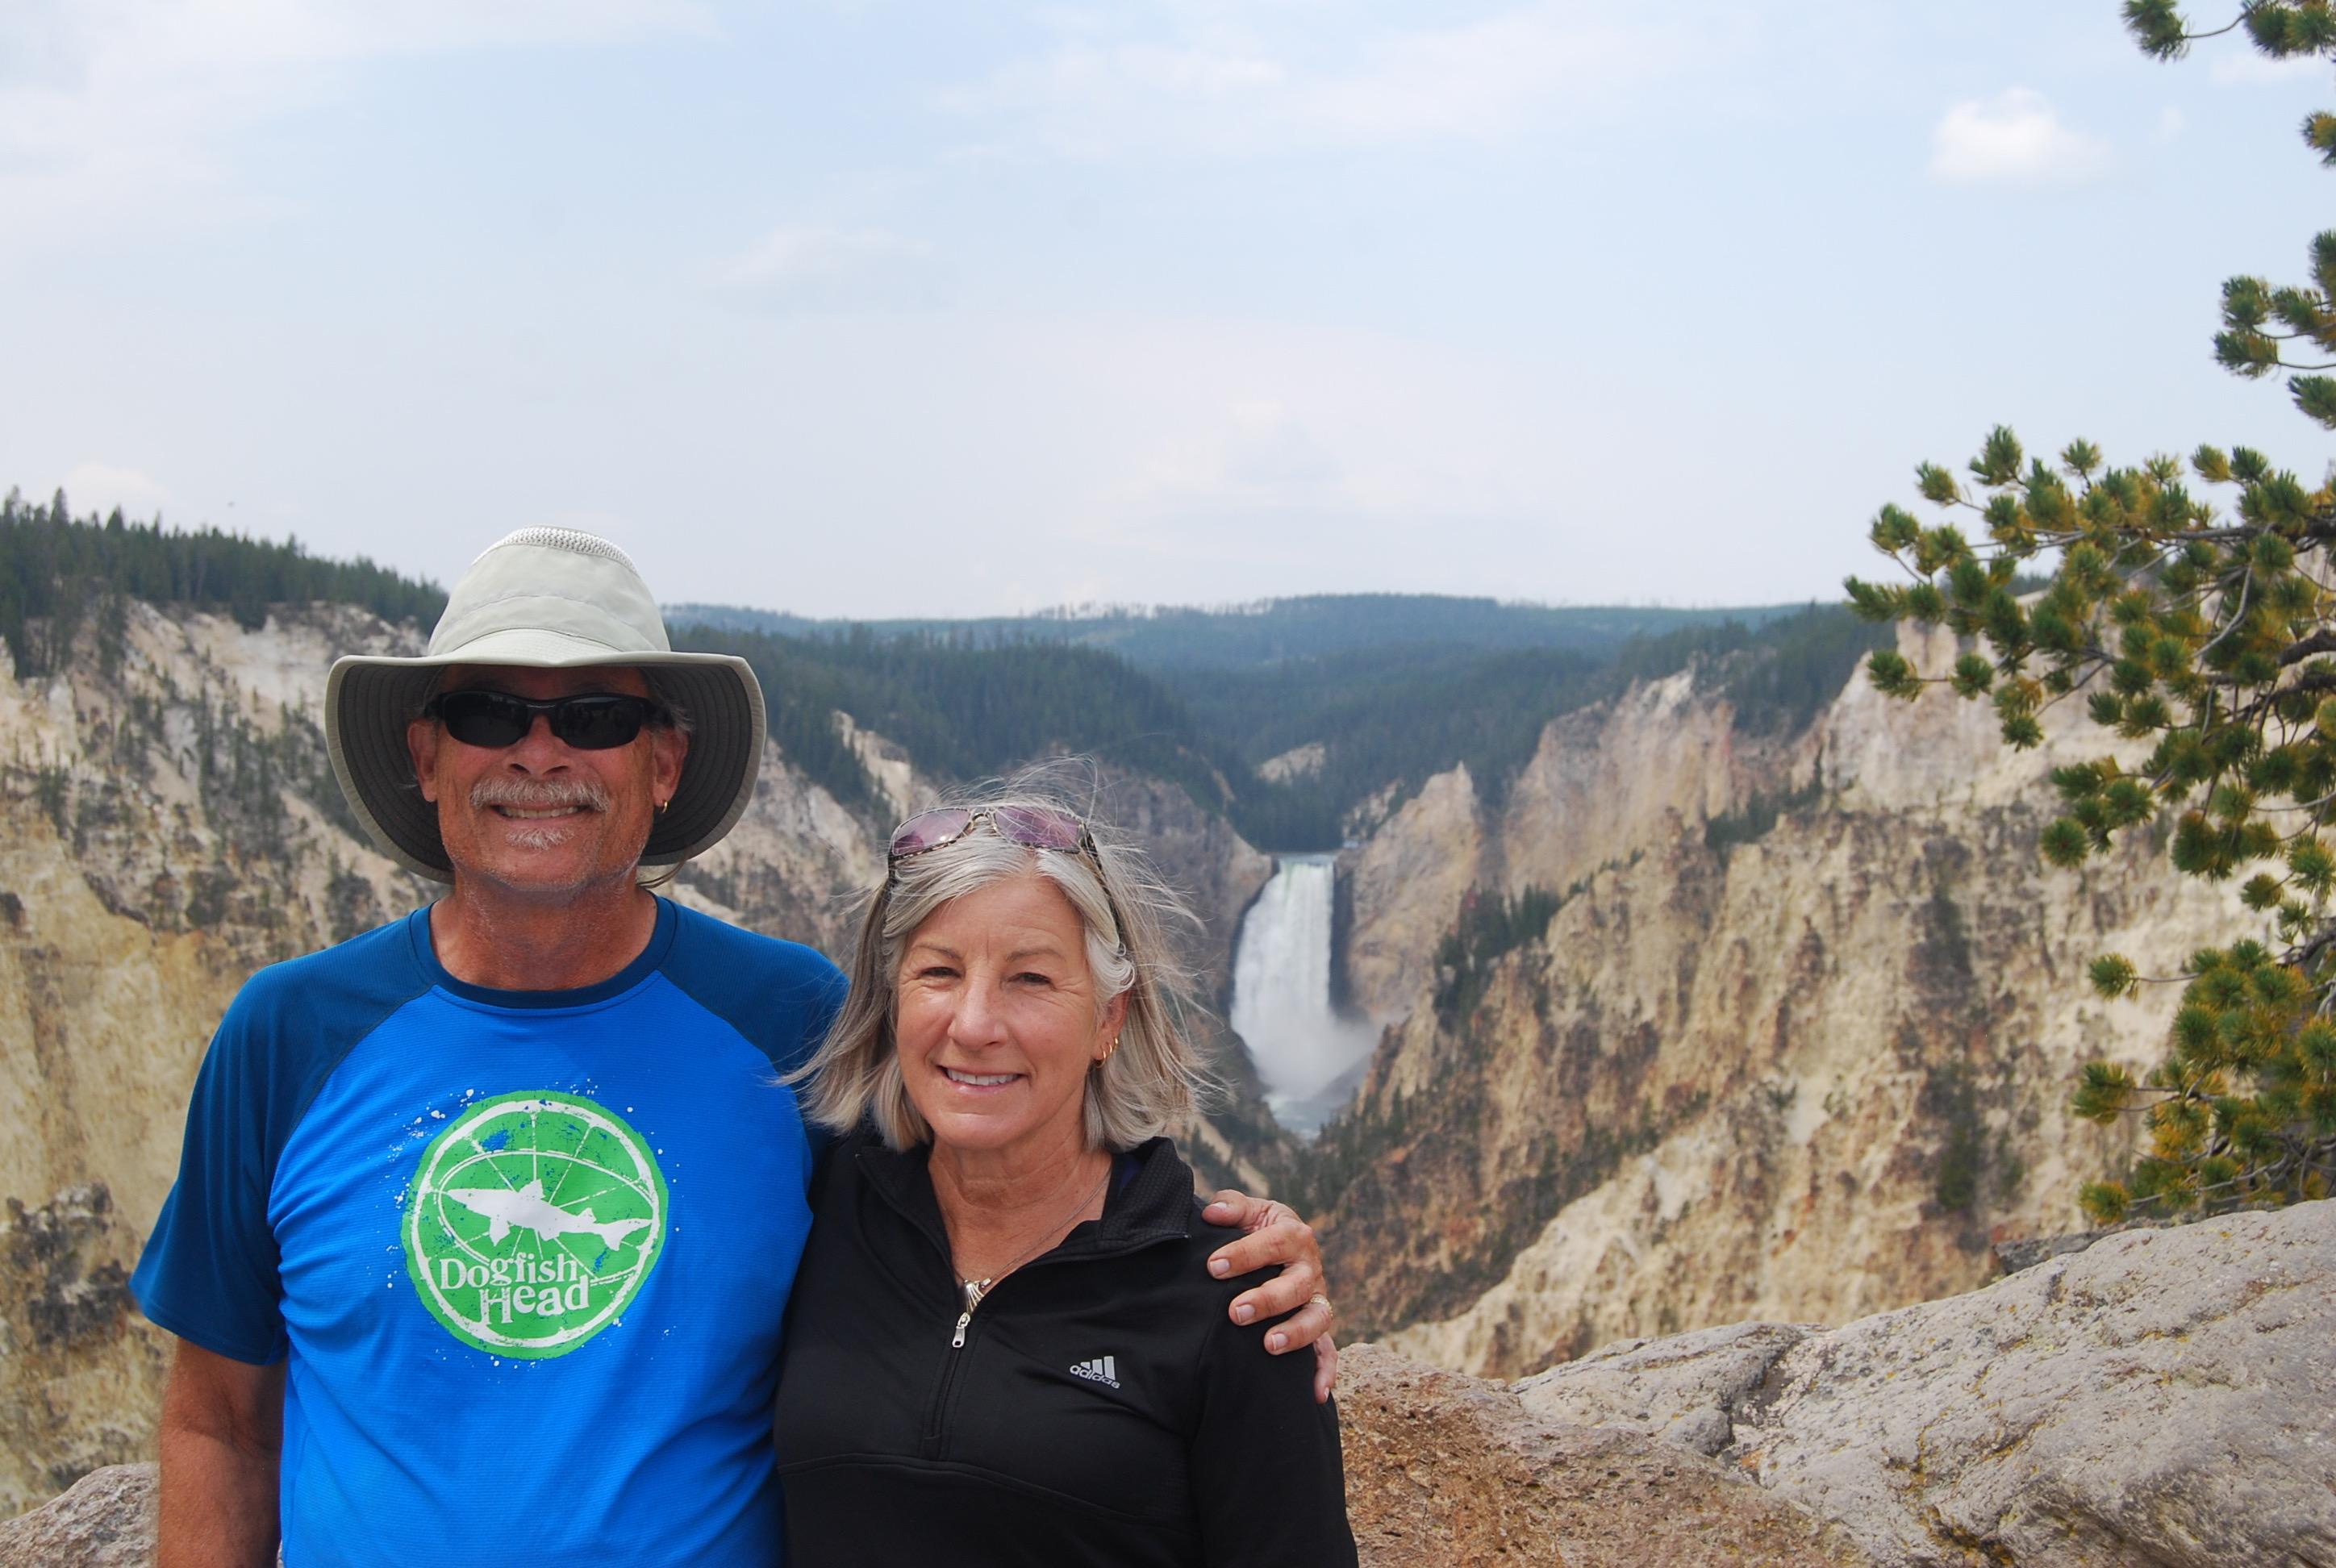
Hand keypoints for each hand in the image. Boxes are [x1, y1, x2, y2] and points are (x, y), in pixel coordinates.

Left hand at [1201, 1190, 1338, 1402]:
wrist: (1280, 1247)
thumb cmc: (1257, 1230)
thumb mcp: (1249, 1212)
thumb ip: (1231, 1207)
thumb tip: (1212, 1213)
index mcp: (1295, 1234)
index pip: (1275, 1242)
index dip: (1245, 1254)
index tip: (1213, 1267)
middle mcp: (1310, 1269)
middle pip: (1296, 1285)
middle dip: (1266, 1299)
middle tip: (1234, 1312)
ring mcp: (1316, 1299)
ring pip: (1316, 1318)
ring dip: (1295, 1333)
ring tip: (1268, 1345)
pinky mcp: (1318, 1327)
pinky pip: (1328, 1351)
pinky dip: (1326, 1371)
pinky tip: (1316, 1394)